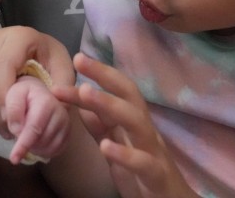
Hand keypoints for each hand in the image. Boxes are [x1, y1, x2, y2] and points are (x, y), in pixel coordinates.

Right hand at [0, 26, 73, 132]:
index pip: (2, 67)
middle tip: (10, 131)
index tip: (12, 120)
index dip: (4, 95)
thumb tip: (51, 106)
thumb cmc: (52, 59)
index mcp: (19, 37)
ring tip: (4, 129)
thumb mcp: (64, 69)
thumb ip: (62, 87)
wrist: (39, 50)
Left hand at [4, 76, 70, 164]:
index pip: (34, 129)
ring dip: (34, 147)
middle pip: (41, 141)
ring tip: (26, 135)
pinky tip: (36, 141)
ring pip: (48, 148)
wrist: (37, 94)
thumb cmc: (23, 96)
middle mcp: (61, 113)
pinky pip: (55, 151)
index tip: (14, 159)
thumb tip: (18, 130)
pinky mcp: (68, 134)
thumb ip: (13, 111)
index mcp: (46, 101)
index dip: (23, 145)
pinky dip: (42, 151)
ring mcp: (67, 124)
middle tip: (18, 132)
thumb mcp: (13, 95)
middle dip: (26, 143)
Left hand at [53, 53, 197, 197]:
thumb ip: (102, 129)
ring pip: (136, 122)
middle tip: (79, 60)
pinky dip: (125, 154)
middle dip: (105, 76)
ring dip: (110, 105)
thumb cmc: (144, 176)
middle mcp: (147, 132)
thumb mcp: (118, 149)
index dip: (100, 74)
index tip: (76, 58)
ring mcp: (154, 152)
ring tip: (85, 93)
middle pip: (130, 96)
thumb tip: (82, 105)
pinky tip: (106, 147)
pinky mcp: (158, 177)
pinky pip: (143, 163)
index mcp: (136, 124)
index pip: (119, 91)